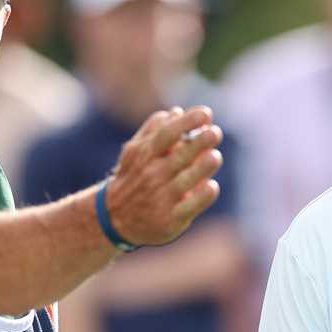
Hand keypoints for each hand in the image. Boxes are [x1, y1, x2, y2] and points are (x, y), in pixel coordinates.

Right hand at [104, 106, 223, 246]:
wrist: (115, 219)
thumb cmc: (134, 178)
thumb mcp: (135, 153)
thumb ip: (153, 131)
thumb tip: (177, 112)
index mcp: (144, 155)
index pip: (166, 133)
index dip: (187, 122)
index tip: (206, 113)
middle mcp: (152, 176)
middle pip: (179, 156)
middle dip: (200, 142)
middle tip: (215, 133)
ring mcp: (161, 198)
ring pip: (186, 180)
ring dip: (203, 167)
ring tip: (215, 156)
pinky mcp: (170, 220)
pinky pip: (190, 206)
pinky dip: (202, 195)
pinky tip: (211, 186)